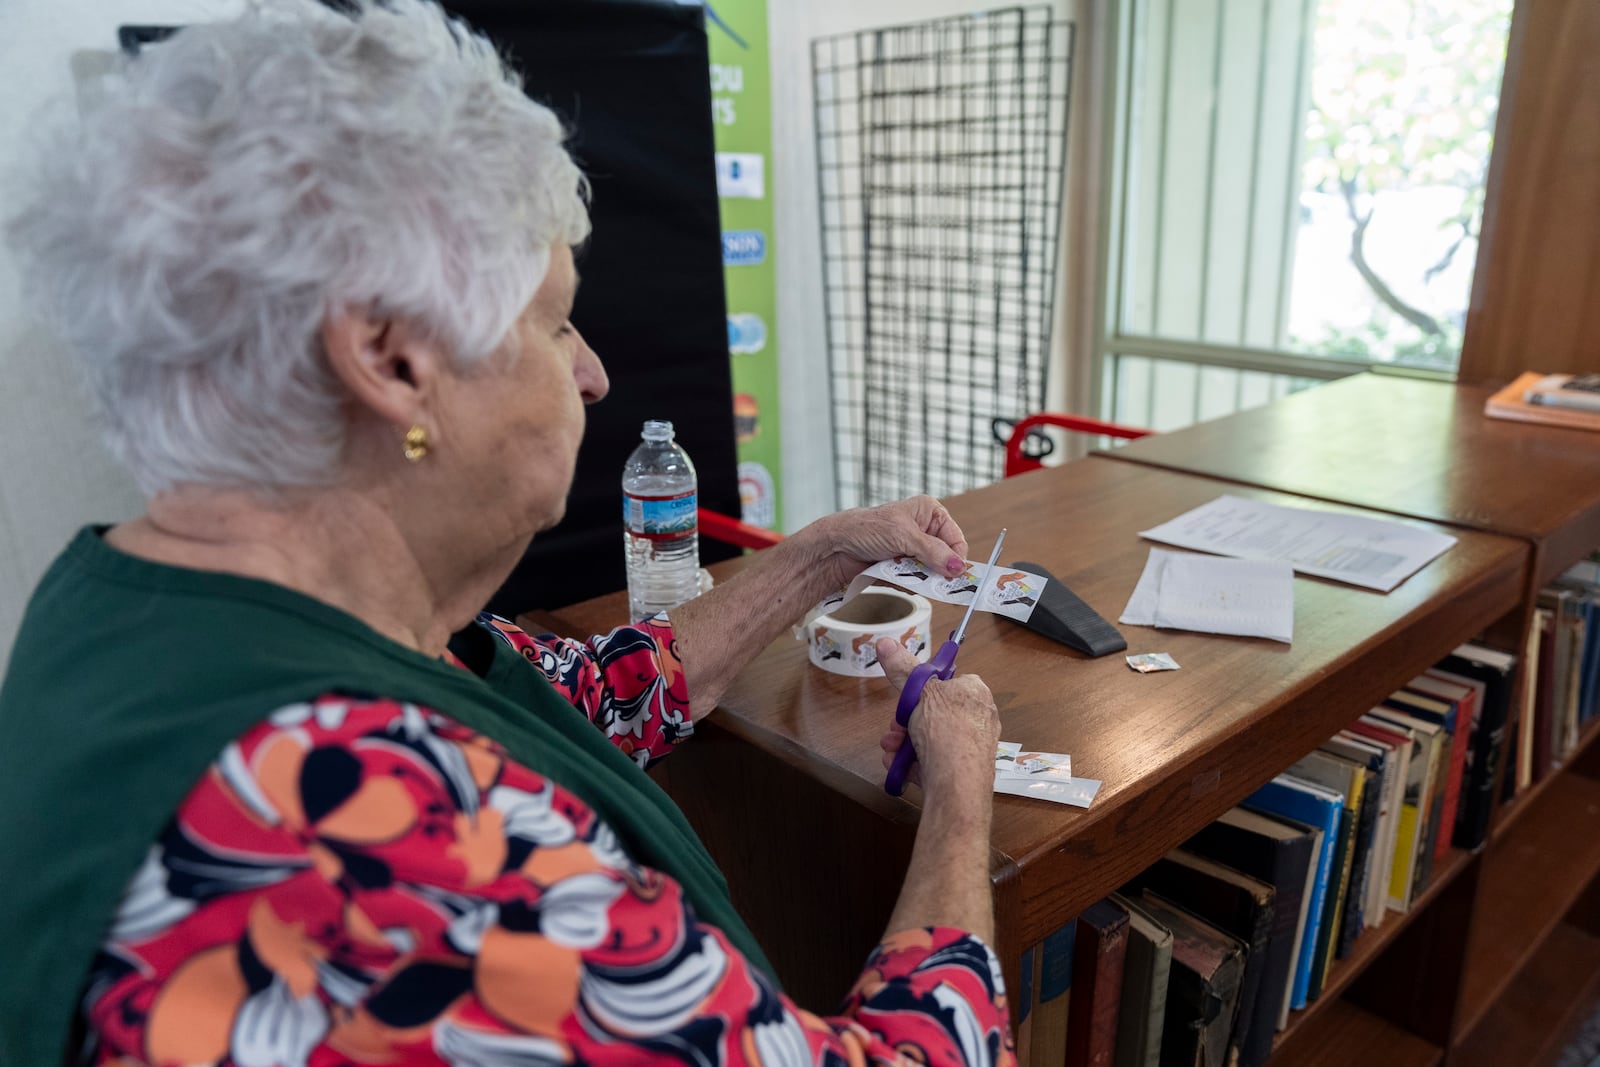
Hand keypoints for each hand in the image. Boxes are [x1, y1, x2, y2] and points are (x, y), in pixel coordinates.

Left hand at [809, 496, 970, 586]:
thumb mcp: (903, 536)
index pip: (955, 539)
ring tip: (902, 571)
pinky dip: (908, 583)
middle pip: (945, 558)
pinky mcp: (902, 567)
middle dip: (936, 569)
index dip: (956, 558)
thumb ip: (933, 552)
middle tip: (930, 579)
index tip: (954, 575)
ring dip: (919, 577)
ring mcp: (912, 550)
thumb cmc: (864, 529)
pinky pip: (916, 581)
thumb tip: (958, 567)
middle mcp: (923, 530)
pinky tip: (894, 576)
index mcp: (929, 513)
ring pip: (931, 572)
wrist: (835, 548)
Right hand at [875, 638, 999, 795]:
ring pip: (928, 738)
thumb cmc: (948, 732)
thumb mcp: (919, 691)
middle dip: (906, 721)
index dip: (923, 688)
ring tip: (891, 747)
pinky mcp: (959, 771)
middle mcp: (978, 719)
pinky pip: (930, 760)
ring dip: (902, 742)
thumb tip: (885, 642)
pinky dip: (910, 762)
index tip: (906, 697)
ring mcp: (970, 748)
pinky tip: (897, 764)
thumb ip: (901, 668)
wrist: (957, 786)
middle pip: (933, 712)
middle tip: (895, 727)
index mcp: (976, 692)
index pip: (949, 681)